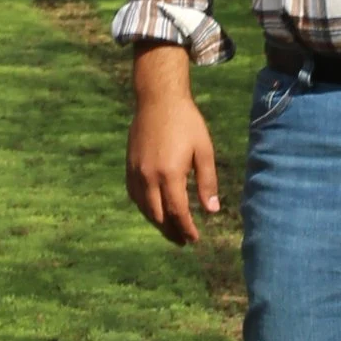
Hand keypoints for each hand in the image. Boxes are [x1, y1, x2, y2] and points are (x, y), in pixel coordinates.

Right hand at [127, 43, 222, 247]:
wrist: (158, 100)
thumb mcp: (204, 151)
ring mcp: (136, 172)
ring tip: (171, 229)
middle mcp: (149, 177)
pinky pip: (135, 195)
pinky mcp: (129, 166)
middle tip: (183, 240)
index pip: (177, 212)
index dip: (186, 229)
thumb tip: (212, 210)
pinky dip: (145, 208)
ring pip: (144, 208)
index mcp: (170, 174)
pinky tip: (155, 210)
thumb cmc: (186, 123)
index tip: (194, 239)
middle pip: (158, 216)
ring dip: (157, 222)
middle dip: (171, 231)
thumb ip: (207, 182)